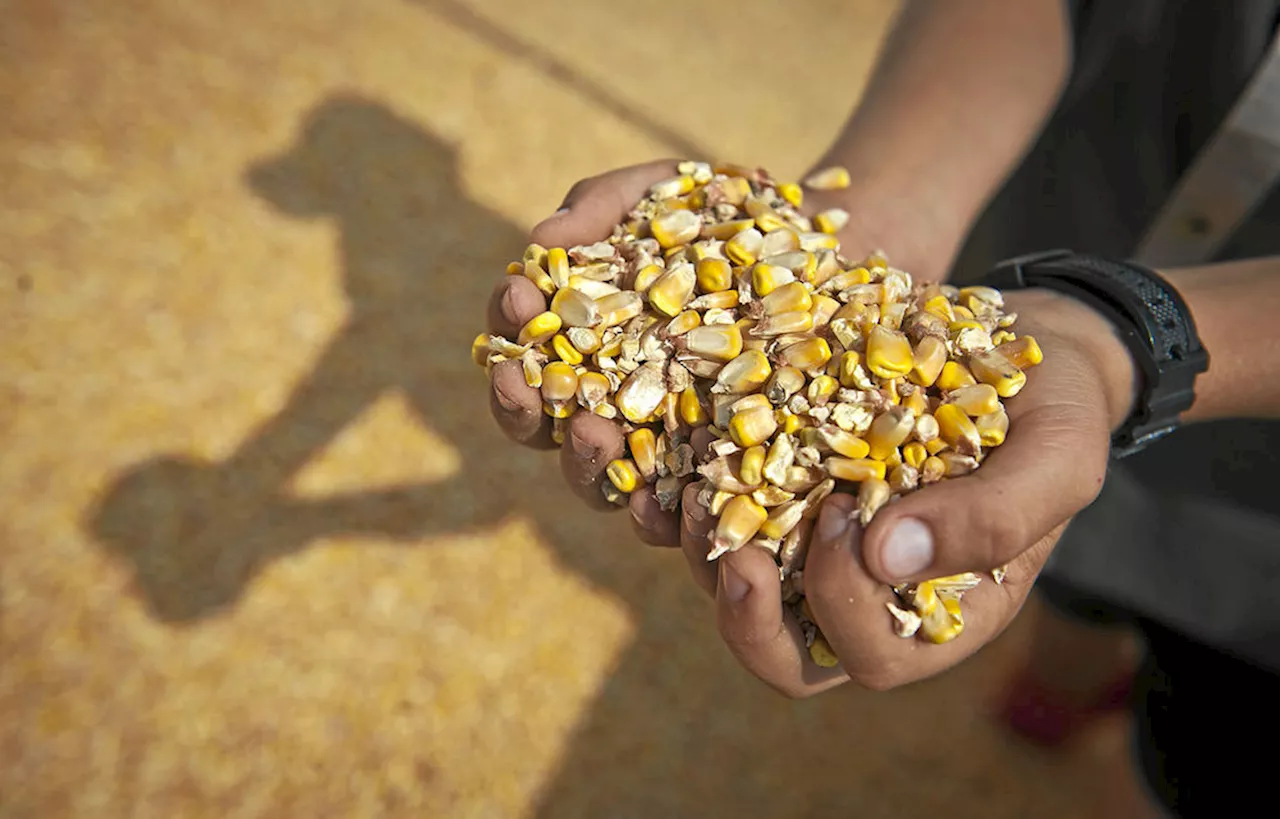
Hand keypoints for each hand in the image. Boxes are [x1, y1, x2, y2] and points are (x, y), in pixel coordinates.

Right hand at [484, 158, 948, 548]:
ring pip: (610, 484)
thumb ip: (602, 205)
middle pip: (550, 430)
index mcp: (586, 351)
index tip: (515, 298)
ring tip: (597, 433)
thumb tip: (545, 238)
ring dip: (590, 464)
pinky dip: (678, 511)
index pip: (524, 358)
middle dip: (528, 408)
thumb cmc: (734, 219)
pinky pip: (696, 511)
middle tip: (529, 384)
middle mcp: (616, 411)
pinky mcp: (734, 482)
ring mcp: (672, 453)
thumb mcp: (667, 190)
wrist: (839, 254)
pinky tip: (676, 494)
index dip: (505, 335)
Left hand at [712, 287, 1137, 695]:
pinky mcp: (775, 478)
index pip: (869, 655)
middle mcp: (862, 590)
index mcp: (934, 610)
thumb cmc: (1052, 406)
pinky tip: (653, 456)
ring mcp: (810, 538)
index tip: (843, 516)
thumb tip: (887, 559)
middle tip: (731, 554)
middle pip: (784, 650)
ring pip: (732, 582)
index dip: (842, 606)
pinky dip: (675, 488)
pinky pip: (712, 504)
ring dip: (696, 549)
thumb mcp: (1056, 457)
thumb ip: (994, 518)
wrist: (1020, 335)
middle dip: (745, 615)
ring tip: (679, 491)